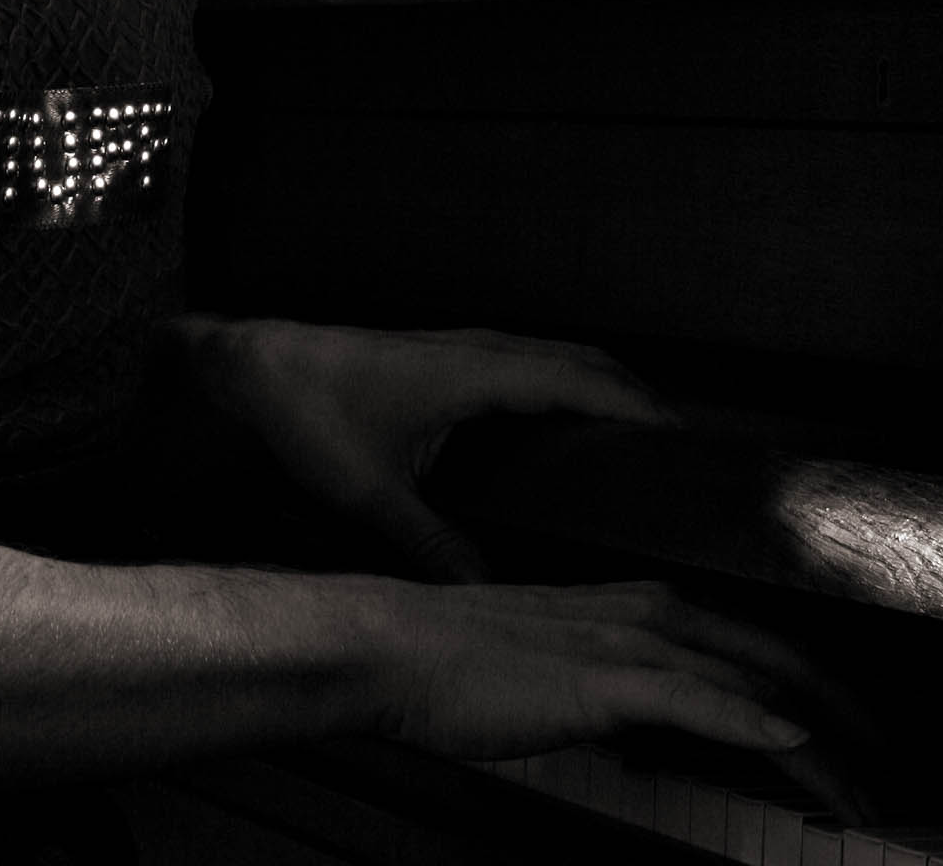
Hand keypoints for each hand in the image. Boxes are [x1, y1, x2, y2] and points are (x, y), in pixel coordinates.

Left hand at [165, 316, 671, 580]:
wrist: (252, 367)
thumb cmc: (308, 415)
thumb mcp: (372, 496)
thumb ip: (434, 549)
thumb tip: (485, 597)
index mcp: (476, 373)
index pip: (584, 383)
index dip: (641, 413)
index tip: (691, 447)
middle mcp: (480, 349)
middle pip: (587, 363)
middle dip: (642, 401)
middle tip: (689, 456)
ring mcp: (465, 345)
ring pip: (559, 357)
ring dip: (607, 388)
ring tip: (647, 442)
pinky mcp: (448, 354)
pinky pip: (532, 362)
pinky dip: (569, 385)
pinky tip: (571, 427)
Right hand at [373, 574, 867, 820]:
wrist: (386, 644)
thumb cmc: (443, 658)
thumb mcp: (539, 671)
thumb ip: (594, 688)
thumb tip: (628, 722)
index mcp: (620, 605)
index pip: (734, 639)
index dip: (794, 677)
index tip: (830, 718)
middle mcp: (633, 612)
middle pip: (761, 652)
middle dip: (830, 702)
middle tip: (873, 750)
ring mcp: (619, 641)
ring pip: (742, 680)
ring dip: (812, 732)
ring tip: (856, 777)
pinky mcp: (599, 677)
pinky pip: (693, 700)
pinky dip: (749, 720)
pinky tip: (789, 744)